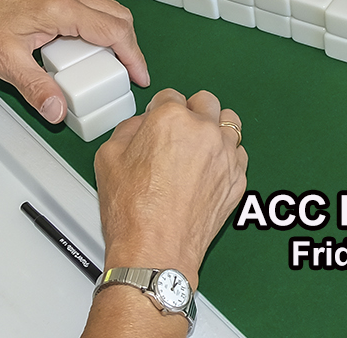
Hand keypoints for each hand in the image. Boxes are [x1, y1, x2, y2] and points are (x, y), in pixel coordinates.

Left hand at [0, 0, 148, 122]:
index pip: (114, 30)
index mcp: (61, 8)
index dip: (133, 56)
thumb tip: (58, 111)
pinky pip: (87, 4)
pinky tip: (81, 45)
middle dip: (129, 45)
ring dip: (113, 33)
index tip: (139, 76)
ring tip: (108, 62)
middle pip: (117, 15)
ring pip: (104, 7)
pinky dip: (96, 24)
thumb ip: (37, 88)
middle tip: (128, 71)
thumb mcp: (5, 63)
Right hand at [95, 89, 248, 282]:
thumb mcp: (108, 158)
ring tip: (198, 146)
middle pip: (205, 102)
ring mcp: (225, 154)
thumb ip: (128, 130)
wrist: (156, 250)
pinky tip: (208, 169)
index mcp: (171, 118)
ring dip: (214, 129)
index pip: (170, 96)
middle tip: (178, 131)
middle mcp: (204, 131)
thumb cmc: (133, 212)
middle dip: (190, 112)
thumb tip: (140, 125)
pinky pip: (238, 154)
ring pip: (230, 123)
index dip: (159, 110)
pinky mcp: (237, 178)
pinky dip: (226, 157)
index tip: (157, 121)